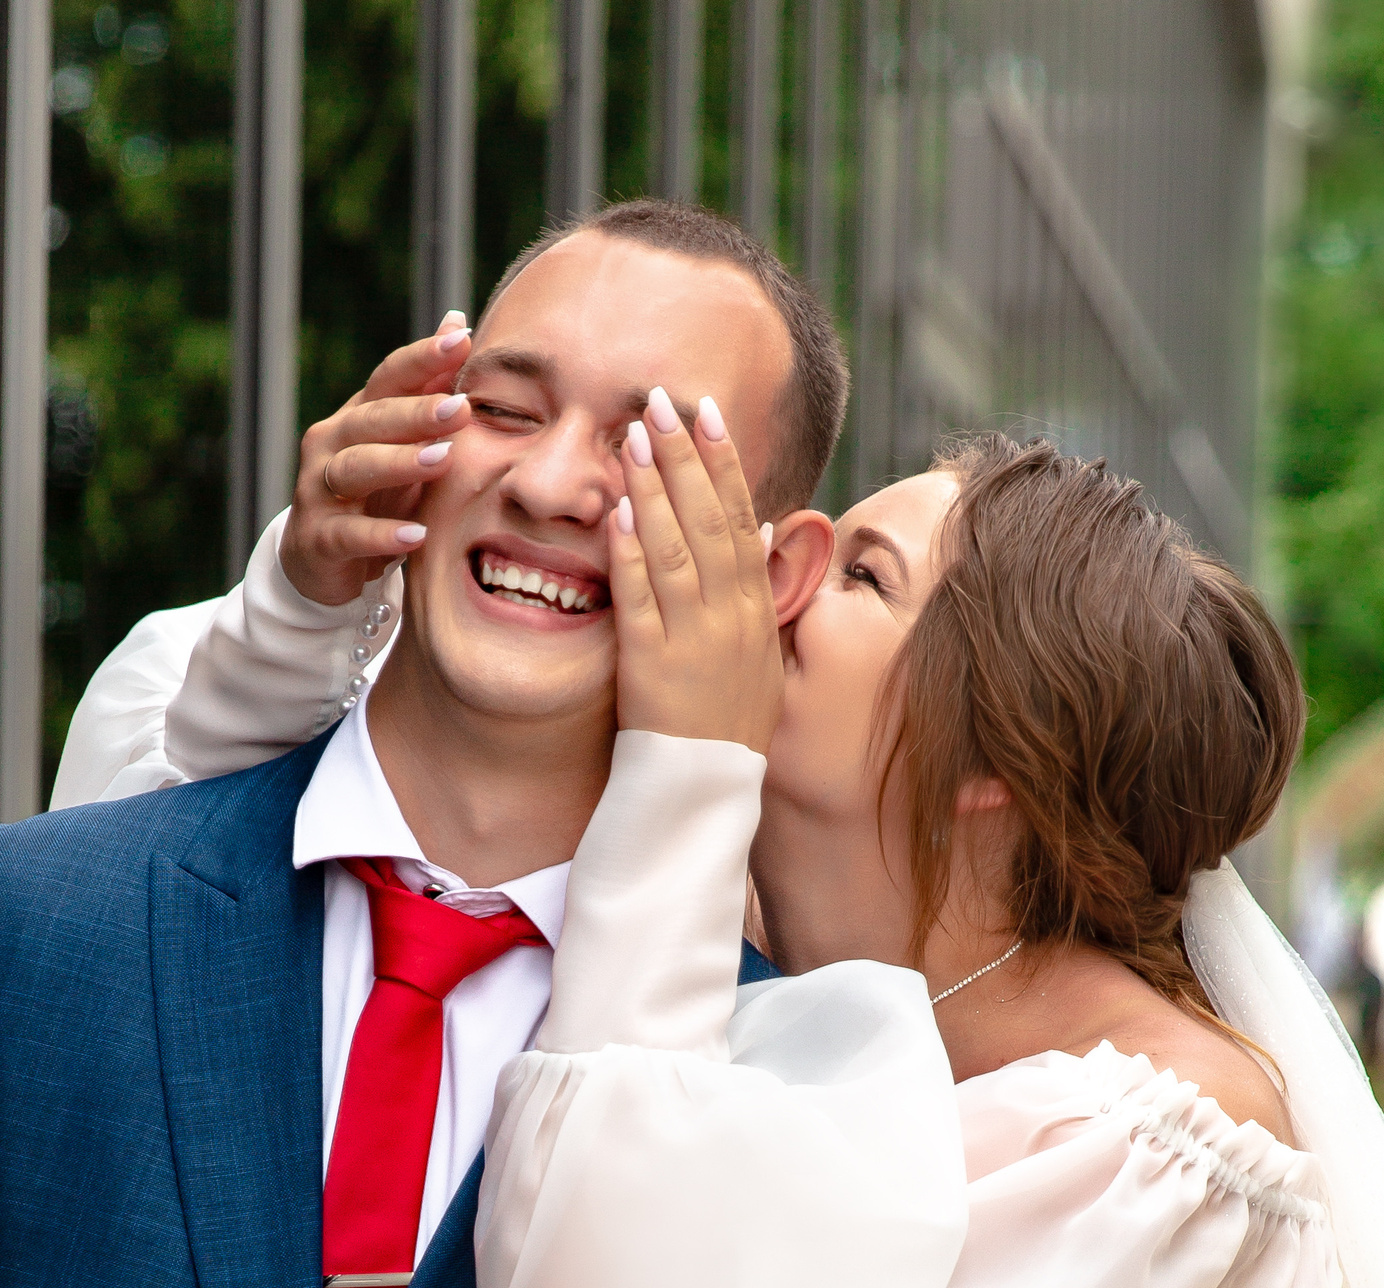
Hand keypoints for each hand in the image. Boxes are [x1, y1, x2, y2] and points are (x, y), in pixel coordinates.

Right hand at [282, 311, 473, 606]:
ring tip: (442, 460)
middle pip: (372, 419)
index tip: (463, 339)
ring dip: (399, 463)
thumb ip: (429, 387)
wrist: (320, 560)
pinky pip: (349, 534)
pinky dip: (381, 535)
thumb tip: (457, 320)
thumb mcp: (404, 441)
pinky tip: (417, 535)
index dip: (422, 358)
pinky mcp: (318, 538)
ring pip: (355, 468)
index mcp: (358, 416)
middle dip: (417, 412)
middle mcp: (331, 443)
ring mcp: (318, 490)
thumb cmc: (375, 494)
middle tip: (462, 408)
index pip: (389, 377)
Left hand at [609, 387, 783, 754]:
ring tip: (633, 436)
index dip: (725, 463)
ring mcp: (692, 641)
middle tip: (660, 400)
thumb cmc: (725, 720)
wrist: (702, 792)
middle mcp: (730, 619)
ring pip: (675, 550)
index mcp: (756, 612)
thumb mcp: (759, 652)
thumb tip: (766, 525)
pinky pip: (639, 600)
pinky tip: (617, 511)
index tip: (708, 413)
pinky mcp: (650, 666)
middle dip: (685, 455)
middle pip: (710, 521)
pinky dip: (629, 552)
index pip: (742, 520)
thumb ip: (758, 588)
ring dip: (654, 487)